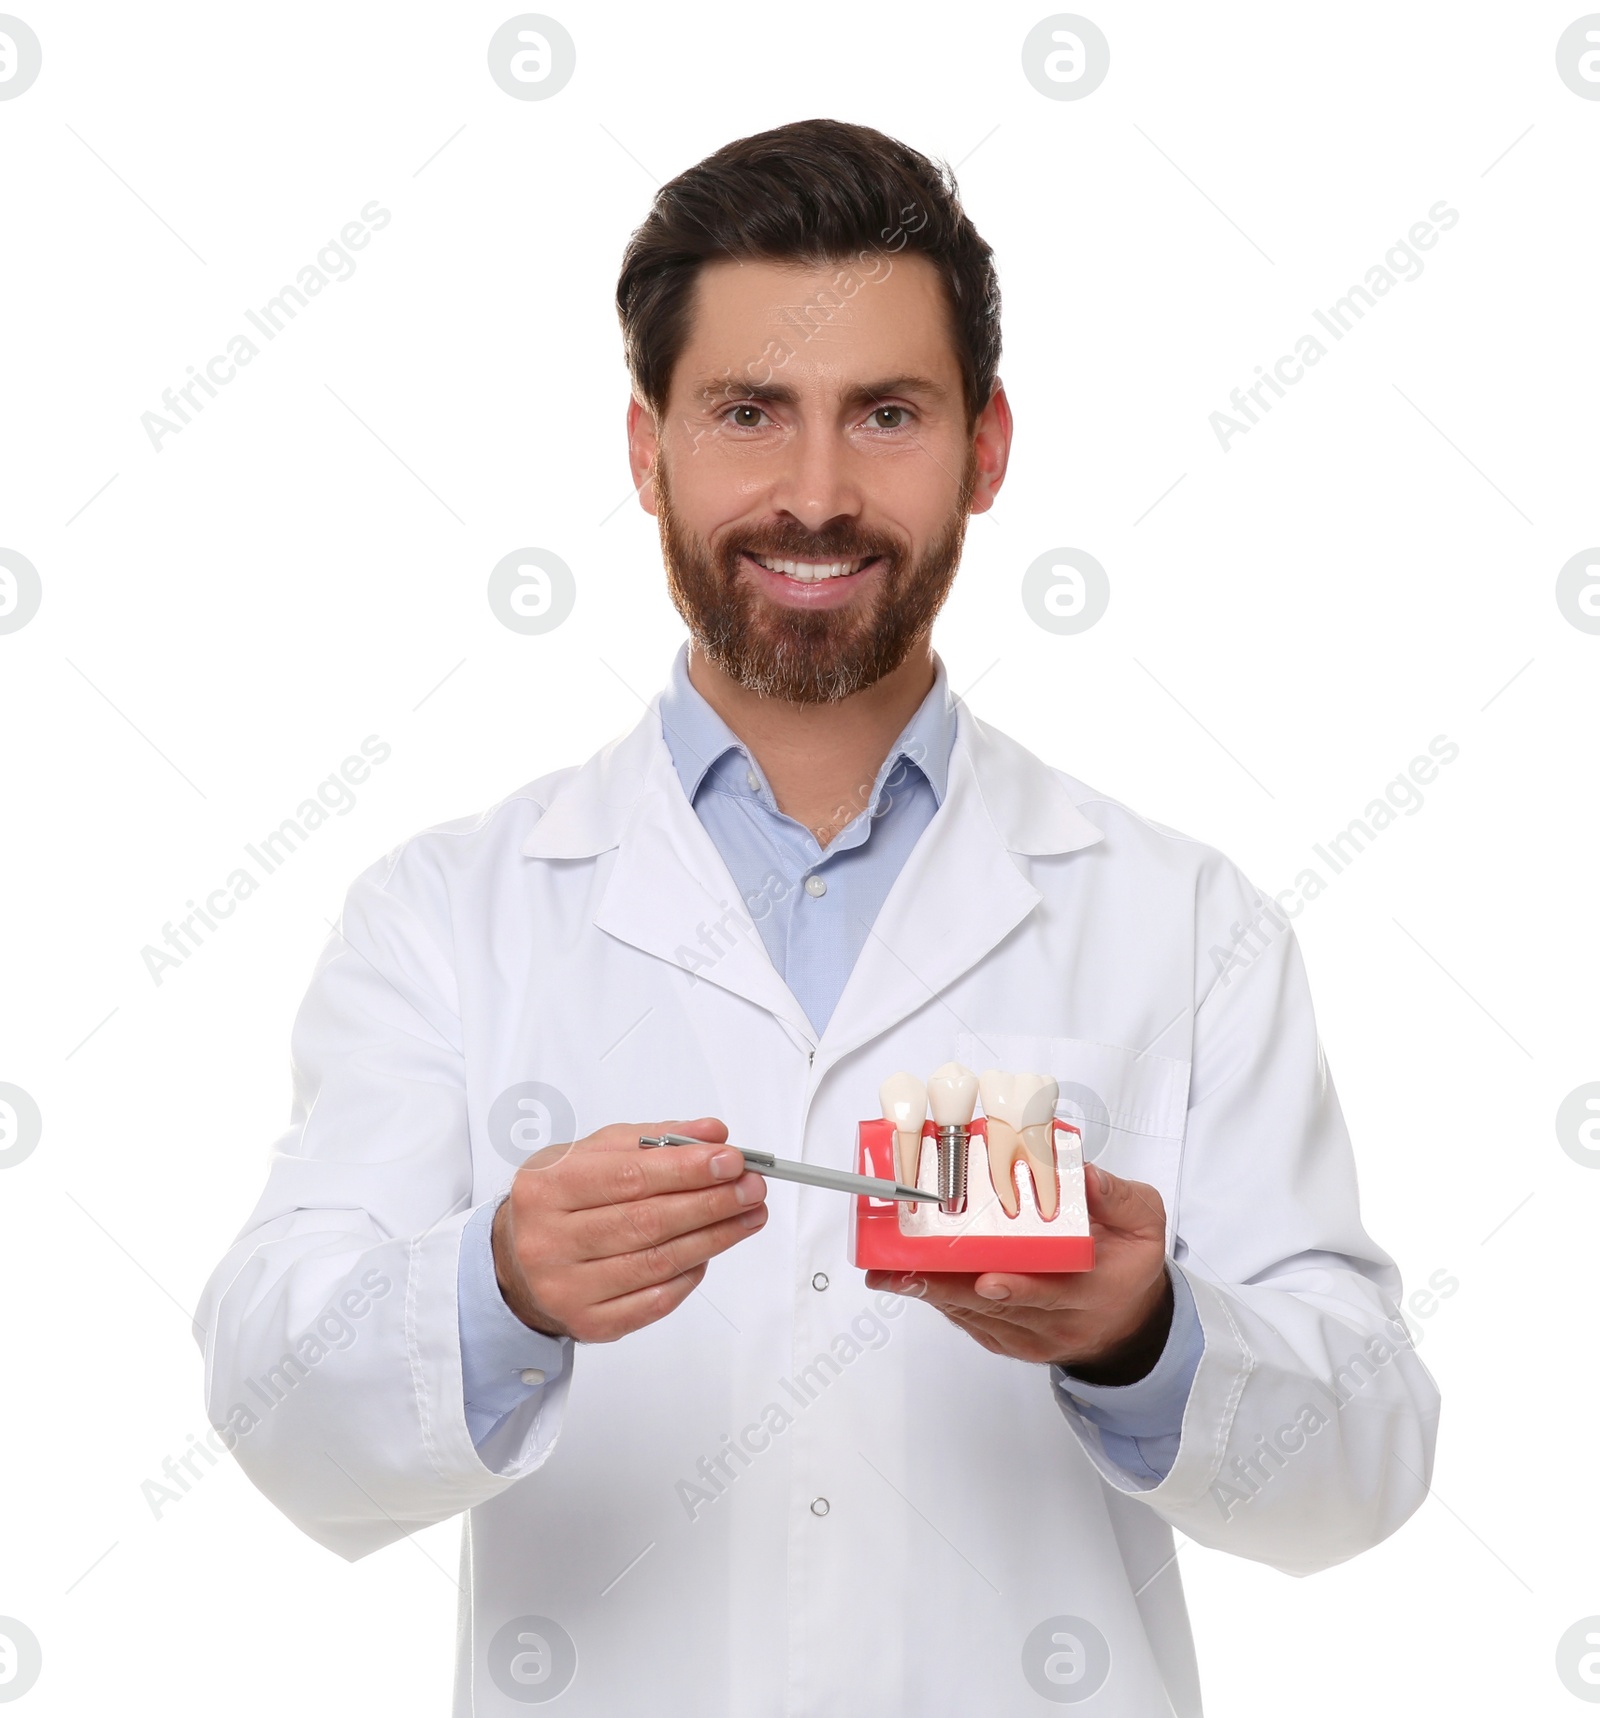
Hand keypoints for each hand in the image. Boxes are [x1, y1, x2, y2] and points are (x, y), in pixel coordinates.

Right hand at [491, 1117, 767, 1342]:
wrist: (514, 1260)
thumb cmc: (560, 1199)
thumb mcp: (592, 1154)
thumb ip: (653, 1140)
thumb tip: (713, 1134)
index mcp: (546, 1188)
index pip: (629, 1176)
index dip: (686, 1169)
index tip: (731, 1160)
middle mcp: (549, 1241)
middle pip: (647, 1221)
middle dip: (710, 1202)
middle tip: (751, 1188)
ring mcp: (567, 1288)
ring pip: (657, 1262)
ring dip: (714, 1237)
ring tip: (748, 1215)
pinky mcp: (590, 1324)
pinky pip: (655, 1301)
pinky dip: (691, 1274)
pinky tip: (711, 1251)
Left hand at [865, 1164, 1171, 1381]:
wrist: (1131, 1324)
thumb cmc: (1130, 1266)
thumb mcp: (1143, 1223)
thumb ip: (1117, 1197)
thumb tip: (1083, 1173)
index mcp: (1091, 1291)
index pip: (1050, 1294)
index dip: (1017, 1288)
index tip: (987, 1278)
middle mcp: (1057, 1322)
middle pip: (996, 1308)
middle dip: (948, 1286)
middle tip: (905, 1267)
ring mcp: (1029, 1338)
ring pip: (974, 1317)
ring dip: (933, 1292)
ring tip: (893, 1270)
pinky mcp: (1009, 1342)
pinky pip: (969, 1324)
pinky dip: (941, 1301)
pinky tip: (914, 1280)